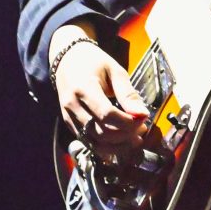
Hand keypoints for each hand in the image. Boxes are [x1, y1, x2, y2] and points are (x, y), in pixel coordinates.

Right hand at [50, 26, 147, 147]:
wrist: (67, 61)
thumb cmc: (93, 63)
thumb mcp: (114, 71)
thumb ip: (128, 94)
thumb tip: (142, 114)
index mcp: (83, 88)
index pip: (106, 114)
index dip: (127, 122)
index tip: (143, 119)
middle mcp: (73, 106)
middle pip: (101, 131)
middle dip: (126, 135)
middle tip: (142, 129)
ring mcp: (69, 117)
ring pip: (95, 142)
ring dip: (118, 146)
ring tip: (134, 139)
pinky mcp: (70, 125)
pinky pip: (89, 143)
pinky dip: (106, 147)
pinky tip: (121, 143)